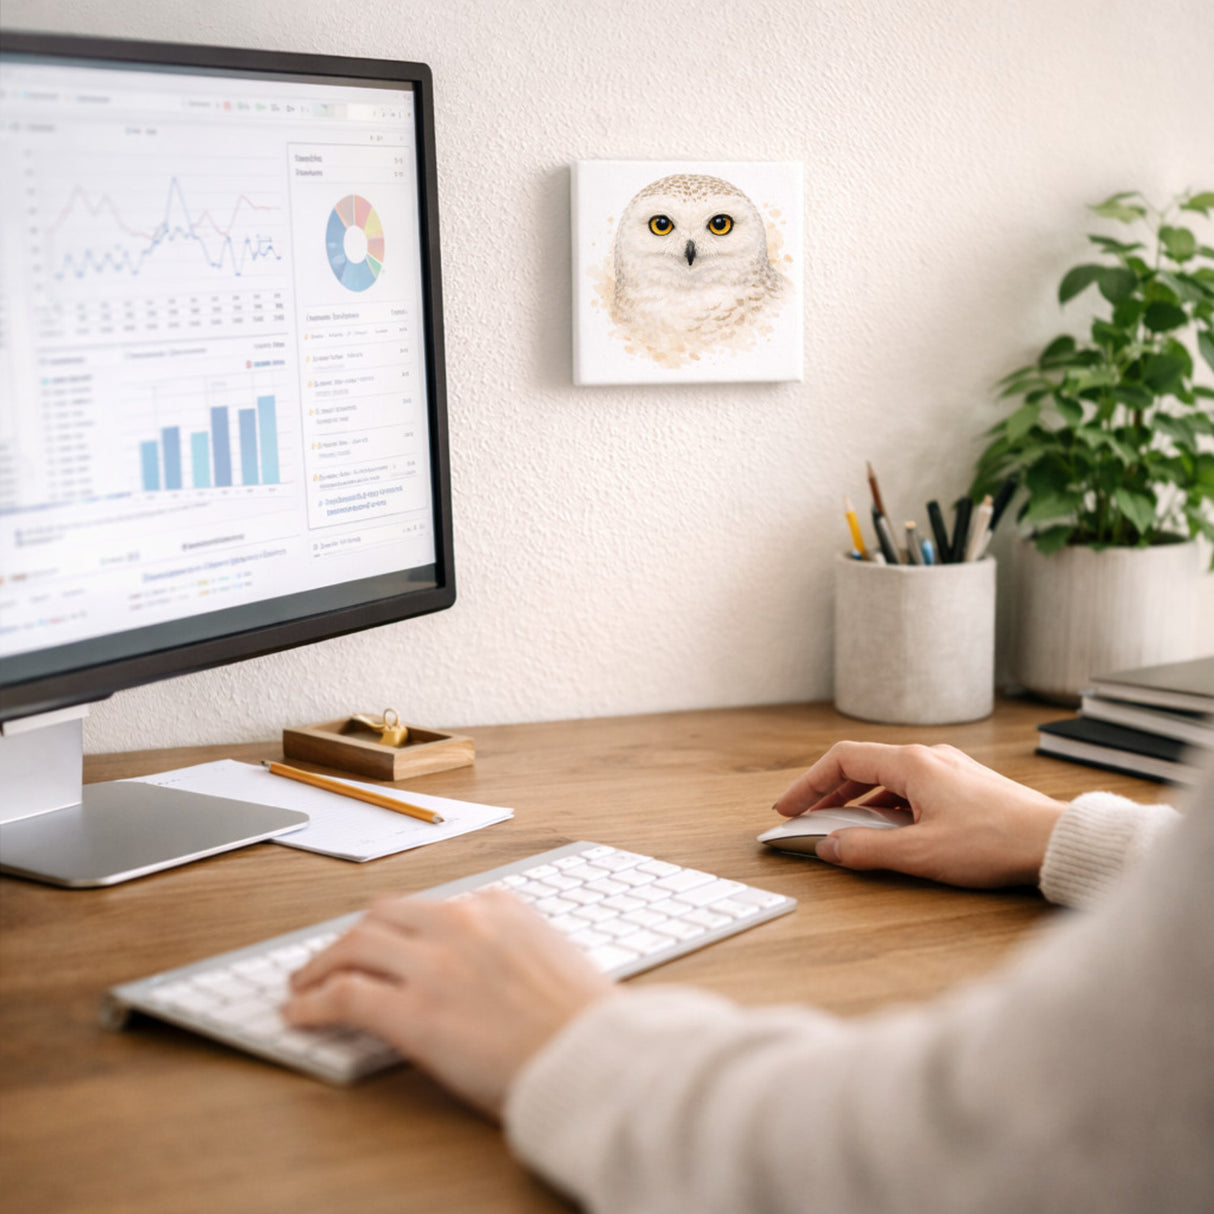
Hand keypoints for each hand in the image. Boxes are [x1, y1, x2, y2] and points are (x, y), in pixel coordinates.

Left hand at [283, 890, 611, 1117]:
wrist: (594, 1057)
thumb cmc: (585, 1022)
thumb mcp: (554, 958)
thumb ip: (513, 948)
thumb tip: (485, 969)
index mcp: (500, 906)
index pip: (432, 907)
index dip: (400, 929)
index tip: (388, 943)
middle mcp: (462, 922)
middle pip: (384, 914)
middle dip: (354, 935)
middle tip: (336, 956)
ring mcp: (434, 964)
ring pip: (355, 944)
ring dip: (323, 962)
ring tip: (305, 982)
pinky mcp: (413, 1013)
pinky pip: (346, 997)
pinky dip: (314, 1001)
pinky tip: (300, 1013)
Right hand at [772, 742, 1065, 888]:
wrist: (1055, 841)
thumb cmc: (995, 842)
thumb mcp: (920, 853)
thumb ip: (866, 850)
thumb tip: (828, 847)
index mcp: (911, 763)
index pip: (842, 759)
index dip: (808, 783)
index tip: (788, 806)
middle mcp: (927, 757)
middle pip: (861, 766)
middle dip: (828, 793)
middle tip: (805, 817)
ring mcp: (948, 769)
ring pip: (886, 778)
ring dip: (857, 801)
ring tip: (841, 827)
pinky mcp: (963, 786)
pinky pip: (910, 788)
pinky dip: (885, 806)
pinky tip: (887, 831)